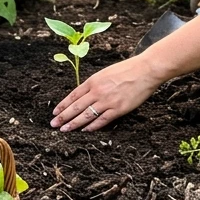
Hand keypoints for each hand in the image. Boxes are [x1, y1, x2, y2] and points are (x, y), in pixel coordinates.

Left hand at [49, 56, 163, 131]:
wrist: (145, 70)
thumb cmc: (127, 69)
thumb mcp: (105, 73)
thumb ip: (94, 84)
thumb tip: (83, 94)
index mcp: (93, 81)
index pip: (73, 95)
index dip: (63, 105)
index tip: (55, 112)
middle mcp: (97, 91)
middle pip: (76, 107)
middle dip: (63, 117)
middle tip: (53, 124)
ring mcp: (107, 101)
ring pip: (86, 115)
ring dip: (74, 124)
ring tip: (64, 130)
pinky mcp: (118, 109)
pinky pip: (102, 120)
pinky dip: (92, 126)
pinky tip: (84, 130)